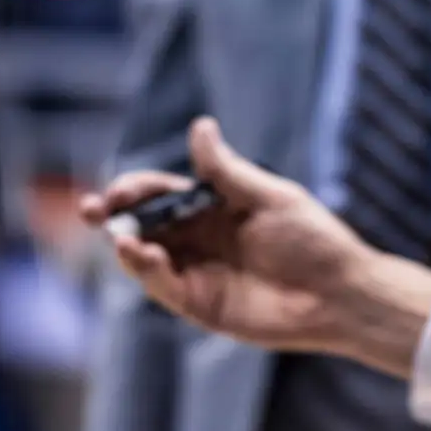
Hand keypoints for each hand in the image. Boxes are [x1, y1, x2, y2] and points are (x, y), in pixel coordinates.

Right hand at [81, 118, 377, 353]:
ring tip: (123, 238)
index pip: (161, 193)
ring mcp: (198, 272)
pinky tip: (146, 257)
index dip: (135, 190)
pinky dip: (149, 272)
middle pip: (143, 223)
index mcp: (214, 207)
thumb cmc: (314, 240)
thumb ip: (227, 172)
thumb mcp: (271, 198)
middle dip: (113, 215)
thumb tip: (199, 126)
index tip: (118, 190)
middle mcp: (199, 238)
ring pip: (146, 256)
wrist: (338, 293)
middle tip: (92, 209)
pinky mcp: (201, 305)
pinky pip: (165, 287)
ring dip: (128, 245)